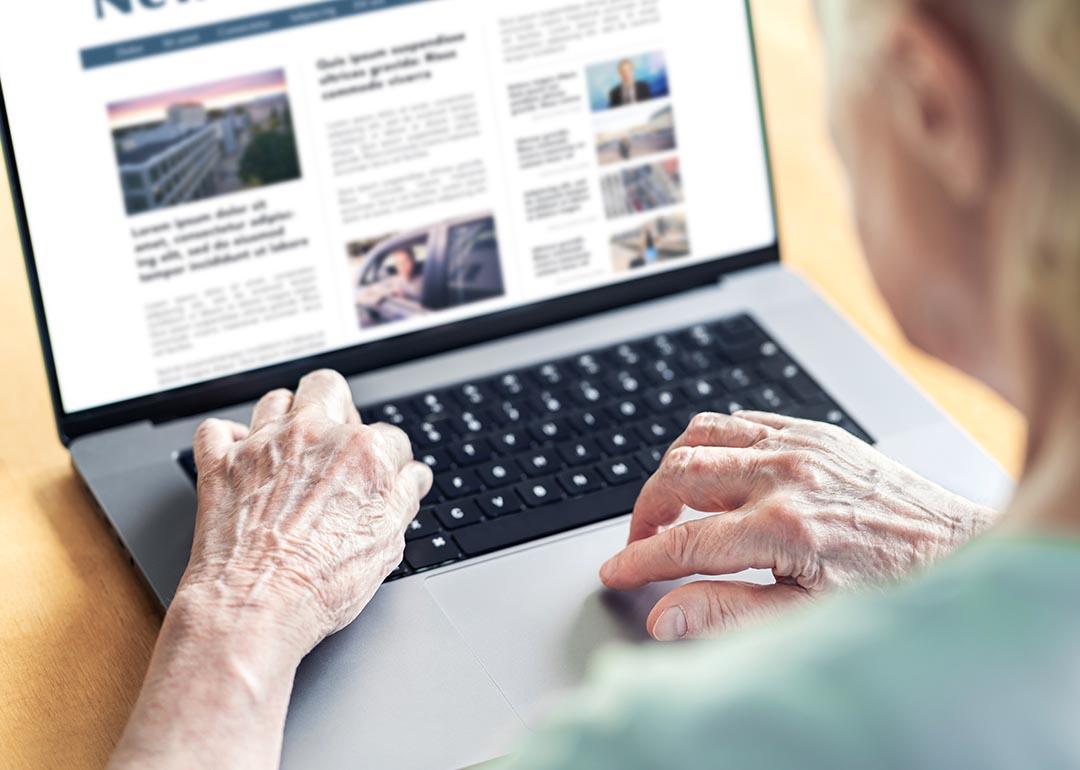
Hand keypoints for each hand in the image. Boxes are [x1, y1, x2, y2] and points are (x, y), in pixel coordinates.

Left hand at [178, 369, 431, 655]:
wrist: (255, 607)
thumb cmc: (321, 584)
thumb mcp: (387, 545)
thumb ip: (404, 498)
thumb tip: (412, 478)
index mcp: (363, 453)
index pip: (389, 437)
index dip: (389, 460)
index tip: (381, 476)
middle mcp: (314, 436)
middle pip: (329, 387)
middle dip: (336, 406)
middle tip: (335, 438)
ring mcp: (263, 445)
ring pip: (275, 399)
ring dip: (284, 418)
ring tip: (288, 447)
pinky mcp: (220, 463)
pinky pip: (216, 430)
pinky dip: (226, 440)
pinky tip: (238, 457)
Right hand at [600, 411, 997, 640]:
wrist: (953, 546)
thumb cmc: (888, 585)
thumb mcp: (805, 615)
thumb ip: (726, 612)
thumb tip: (665, 615)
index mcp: (783, 528)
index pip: (684, 541)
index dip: (640, 558)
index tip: (616, 571)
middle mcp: (786, 475)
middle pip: (680, 475)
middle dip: (647, 510)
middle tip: (642, 540)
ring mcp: (798, 445)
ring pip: (702, 435)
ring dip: (674, 467)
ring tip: (671, 502)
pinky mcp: (812, 430)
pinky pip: (741, 420)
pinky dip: (714, 441)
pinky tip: (716, 471)